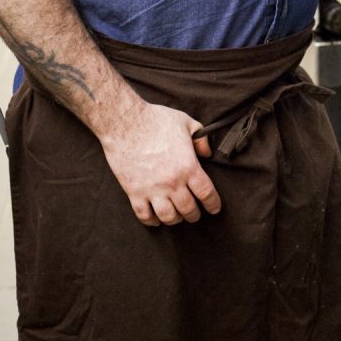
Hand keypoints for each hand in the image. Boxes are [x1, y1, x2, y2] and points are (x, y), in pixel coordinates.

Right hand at [101, 100, 221, 225]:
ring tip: (177, 217)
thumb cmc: (156, 119)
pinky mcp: (134, 192)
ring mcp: (152, 189)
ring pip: (168, 217)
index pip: (206, 193)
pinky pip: (144, 215)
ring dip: (175, 220)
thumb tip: (207, 153)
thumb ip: (200, 138)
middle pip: (188, 209)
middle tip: (195, 215)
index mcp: (188, 166)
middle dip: (194, 215)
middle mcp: (172, 182)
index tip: (214, 209)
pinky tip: (156, 219)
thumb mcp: (185, 122)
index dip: (213, 204)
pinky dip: (152, 221)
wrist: (126, 122)